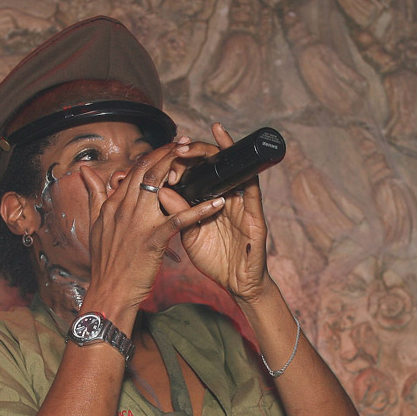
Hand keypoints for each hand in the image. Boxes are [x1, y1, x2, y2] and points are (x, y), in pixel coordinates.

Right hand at [80, 142, 225, 315]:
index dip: (153, 154)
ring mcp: (139, 221)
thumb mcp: (95, 224)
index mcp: (113, 203)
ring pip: (161, 185)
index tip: (168, 146)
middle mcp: (124, 207)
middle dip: (168, 152)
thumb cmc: (105, 262)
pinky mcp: (153, 238)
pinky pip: (180, 219)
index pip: (134, 169)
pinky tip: (217, 203)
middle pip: (148, 169)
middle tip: (186, 142)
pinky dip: (200, 209)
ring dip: (182, 169)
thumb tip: (84, 171)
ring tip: (200, 158)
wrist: (110, 289)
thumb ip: (94, 195)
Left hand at [158, 124, 269, 304]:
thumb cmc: (215, 259)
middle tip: (182, 142)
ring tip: (215, 131)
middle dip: (199, 151)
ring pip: (234, 171)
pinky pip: (253, 190)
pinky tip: (241, 158)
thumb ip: (178, 213)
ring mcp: (243, 205)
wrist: (238, 284)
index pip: (196, 174)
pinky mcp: (256, 216)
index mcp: (209, 202)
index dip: (182, 162)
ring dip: (224, 151)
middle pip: (214, 167)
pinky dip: (248, 172)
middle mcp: (227, 198)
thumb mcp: (190, 234)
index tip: (165, 154)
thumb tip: (160, 190)